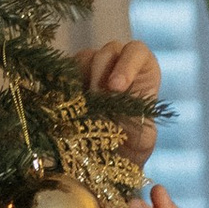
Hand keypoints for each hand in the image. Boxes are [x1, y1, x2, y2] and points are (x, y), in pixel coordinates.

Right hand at [79, 35, 161, 167]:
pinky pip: (65, 71)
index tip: (116, 87)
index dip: (126, 65)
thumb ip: (133, 118)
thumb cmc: (133, 142)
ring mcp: (93, 67)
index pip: (136, 51)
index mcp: (142, 69)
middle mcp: (118, 62)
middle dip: (101, 75)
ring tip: (84, 105)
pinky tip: (69, 103)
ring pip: (84, 59)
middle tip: (97, 100)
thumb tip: (112, 103)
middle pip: (107, 52)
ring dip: (83, 80)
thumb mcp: (141, 137)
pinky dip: (66, 85)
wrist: (113, 155)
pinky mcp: (72, 76)